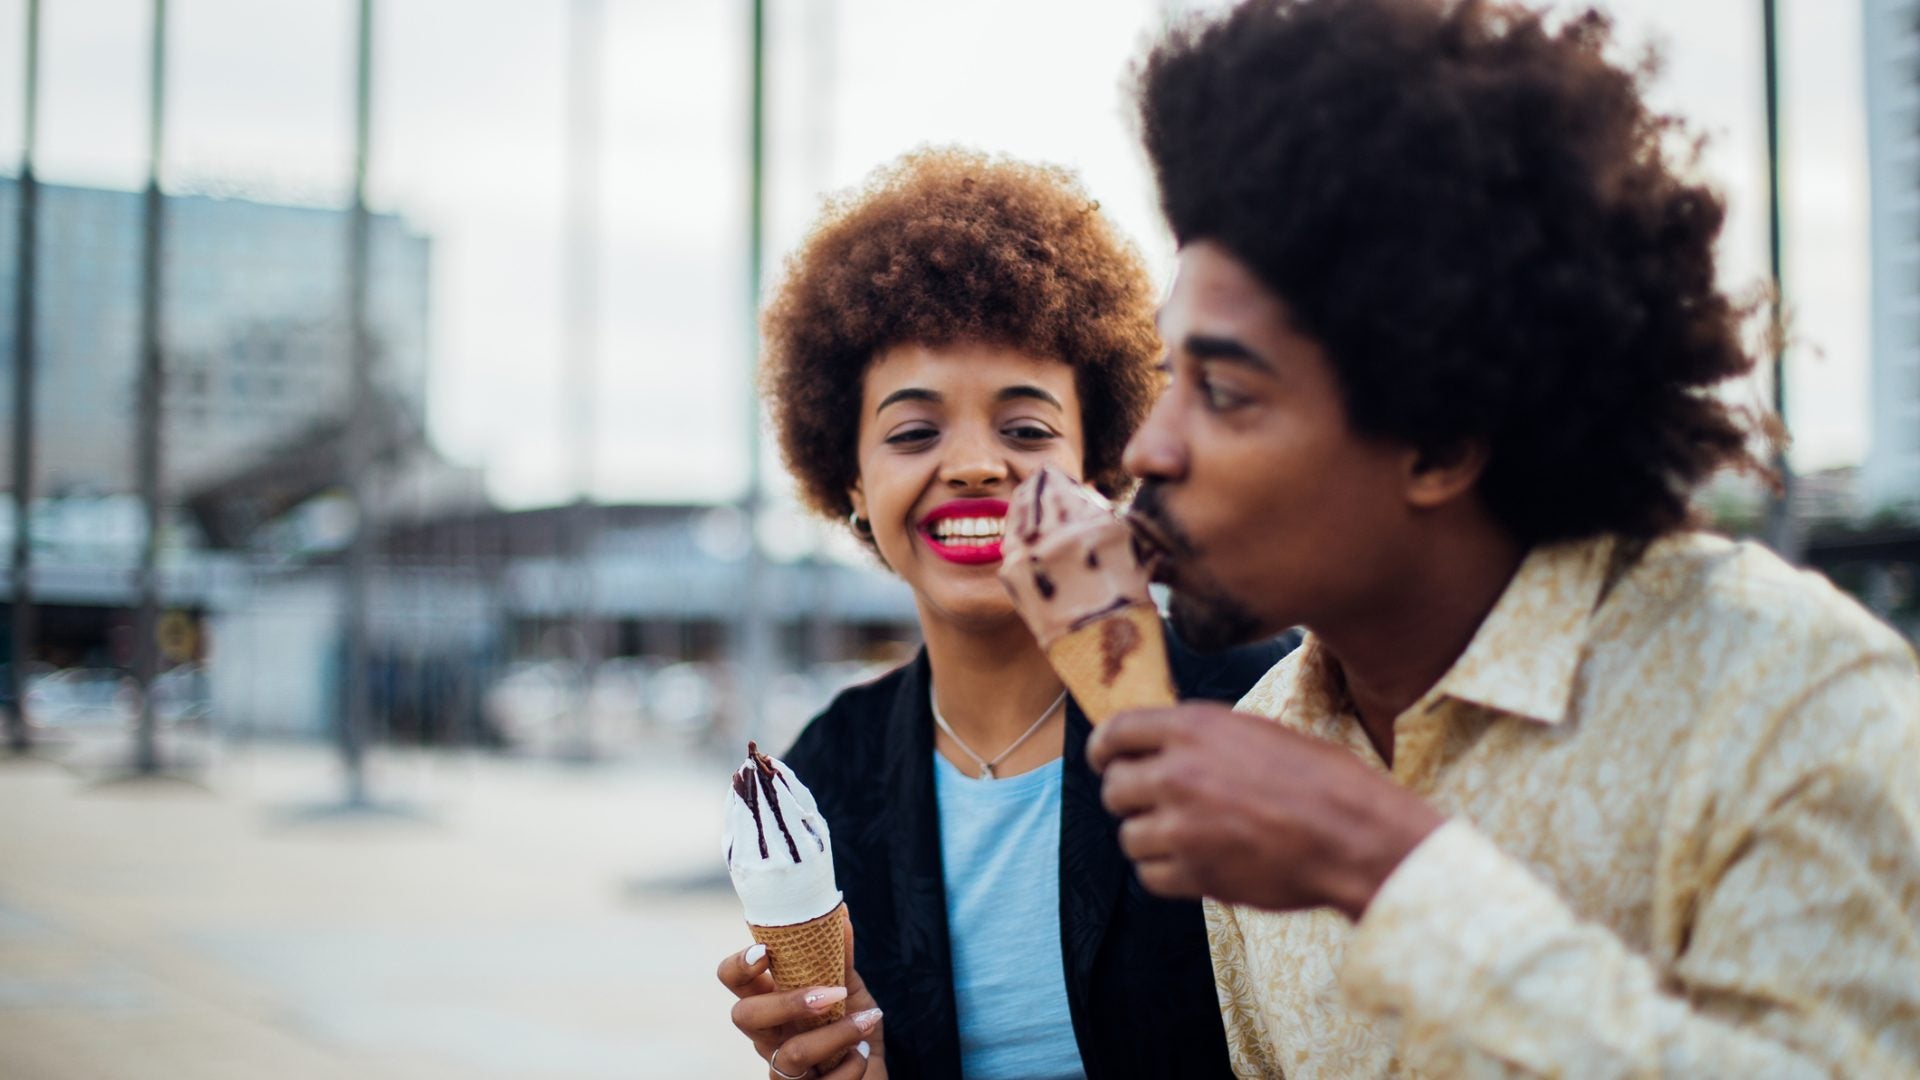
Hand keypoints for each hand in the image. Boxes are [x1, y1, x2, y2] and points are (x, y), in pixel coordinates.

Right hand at [715, 916, 886, 1078]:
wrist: (873, 1075)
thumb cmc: (852, 1031)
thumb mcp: (848, 990)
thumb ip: (839, 958)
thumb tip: (841, 914)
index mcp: (771, 1004)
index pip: (733, 980)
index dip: (739, 965)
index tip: (766, 951)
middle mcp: (768, 1038)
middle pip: (743, 1017)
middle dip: (786, 1001)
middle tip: (829, 994)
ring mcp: (784, 1071)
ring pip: (788, 1056)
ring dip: (835, 1034)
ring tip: (867, 1020)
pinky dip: (852, 1065)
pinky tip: (864, 1052)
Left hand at [1087, 701, 1444, 918]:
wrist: (1354, 836)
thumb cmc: (1323, 781)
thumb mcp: (1259, 733)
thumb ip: (1204, 738)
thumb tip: (1165, 745)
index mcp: (1194, 728)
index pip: (1116, 730)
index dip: (1104, 749)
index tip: (1105, 761)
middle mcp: (1178, 772)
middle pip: (1114, 788)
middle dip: (1130, 798)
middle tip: (1154, 806)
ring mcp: (1182, 825)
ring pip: (1129, 836)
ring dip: (1150, 839)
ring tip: (1187, 839)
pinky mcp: (1193, 873)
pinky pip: (1150, 876)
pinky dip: (1167, 874)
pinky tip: (1196, 865)